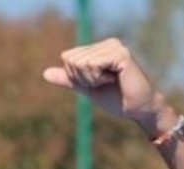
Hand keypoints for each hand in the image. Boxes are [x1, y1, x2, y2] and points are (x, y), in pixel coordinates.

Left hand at [43, 38, 173, 133]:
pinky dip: (99, 78)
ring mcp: (115, 46)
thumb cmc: (117, 99)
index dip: (76, 77)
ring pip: (81, 62)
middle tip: (104, 83)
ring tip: (111, 81)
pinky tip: (115, 79)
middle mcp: (107, 43)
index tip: (97, 83)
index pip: (67, 58)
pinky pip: (93, 64)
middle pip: (72, 59)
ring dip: (92, 79)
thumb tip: (45, 74)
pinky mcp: (121, 54)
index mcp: (99, 48)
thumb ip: (69, 80)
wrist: (139, 110)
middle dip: (83, 78)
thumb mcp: (87, 88)